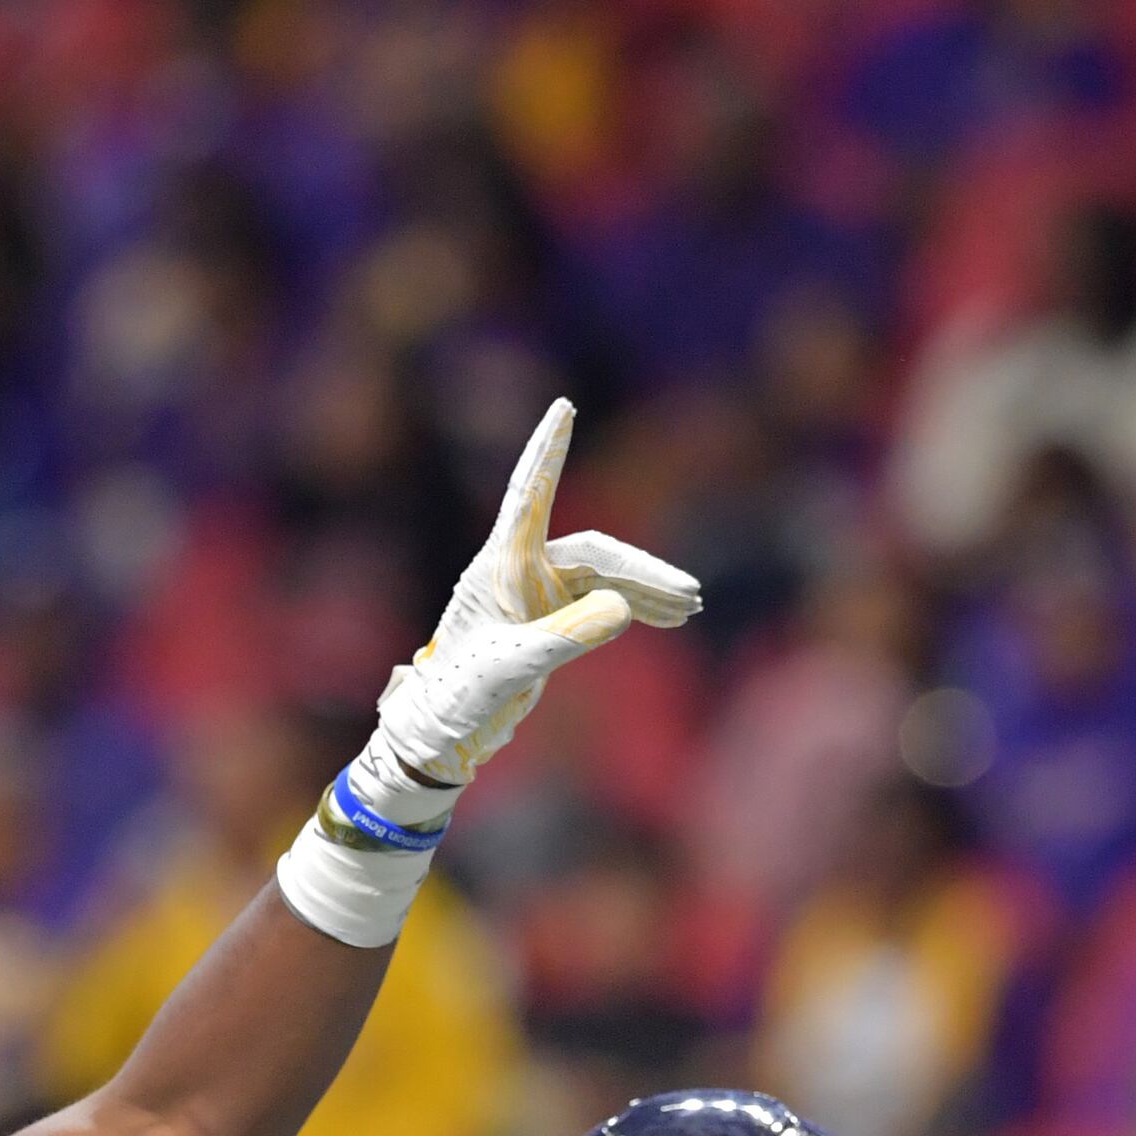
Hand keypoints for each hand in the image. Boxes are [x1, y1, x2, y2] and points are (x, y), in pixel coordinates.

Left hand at [357, 398, 700, 803]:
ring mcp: (536, 591)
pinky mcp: (548, 616)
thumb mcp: (516, 666)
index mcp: (499, 565)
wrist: (445, 729)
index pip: (528, 495)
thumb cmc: (464, 693)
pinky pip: (602, 599)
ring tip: (690, 611)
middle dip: (644, 571)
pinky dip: (634, 607)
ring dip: (646, 591)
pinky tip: (666, 619)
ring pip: (605, 576)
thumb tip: (624, 610)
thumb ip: (566, 638)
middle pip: (596, 551)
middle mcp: (519, 568)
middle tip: (690, 598)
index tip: (563, 407)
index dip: (547, 450)